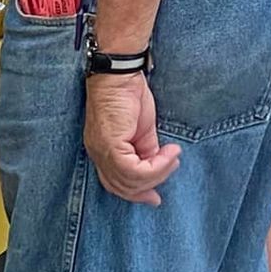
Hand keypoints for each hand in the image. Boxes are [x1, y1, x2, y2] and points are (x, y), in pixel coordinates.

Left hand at [83, 73, 181, 205]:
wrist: (121, 74)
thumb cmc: (129, 95)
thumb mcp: (141, 131)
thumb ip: (146, 152)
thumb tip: (158, 169)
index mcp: (102, 151)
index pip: (115, 183)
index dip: (136, 193)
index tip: (155, 196)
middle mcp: (97, 154)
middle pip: (121, 187)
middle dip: (148, 187)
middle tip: (171, 171)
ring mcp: (102, 151)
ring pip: (130, 181)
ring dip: (158, 173)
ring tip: (173, 158)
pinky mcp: (111, 145)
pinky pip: (135, 170)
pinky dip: (156, 167)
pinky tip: (169, 154)